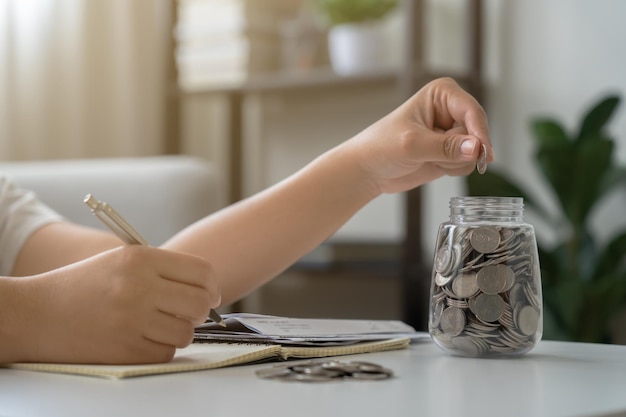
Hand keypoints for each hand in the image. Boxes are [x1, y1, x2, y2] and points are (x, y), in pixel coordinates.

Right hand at [18, 245, 218, 363]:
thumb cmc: (85, 284)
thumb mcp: (122, 259)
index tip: (210, 294)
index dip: (212, 285)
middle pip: (201, 303)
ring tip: (162, 325)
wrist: (37, 313)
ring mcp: (132, 320)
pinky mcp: (125, 350)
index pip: (202, 271)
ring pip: (187, 332)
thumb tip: (208, 288)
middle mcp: (139, 287)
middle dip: (201, 310)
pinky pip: (167, 352)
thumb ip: (164, 269)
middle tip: (188, 312)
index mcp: (141, 259)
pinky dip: (162, 348)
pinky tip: (145, 338)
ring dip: (180, 331)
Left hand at [348, 77, 491, 193]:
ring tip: (429, 158)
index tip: (483, 152)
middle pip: (477, 132)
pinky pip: (468, 163)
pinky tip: (434, 165)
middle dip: (460, 150)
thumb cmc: (381, 147)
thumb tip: (476, 149)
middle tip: (433, 155)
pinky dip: (454, 168)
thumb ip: (446, 147)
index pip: (472, 111)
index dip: (480, 133)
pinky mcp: (452, 151)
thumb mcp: (412, 145)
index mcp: (442, 93)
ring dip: (455, 161)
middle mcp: (451, 109)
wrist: (368, 169)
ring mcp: (452, 131)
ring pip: (476, 150)